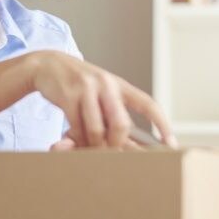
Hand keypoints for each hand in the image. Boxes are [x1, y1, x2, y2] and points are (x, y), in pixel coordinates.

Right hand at [28, 51, 175, 148]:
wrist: (48, 64)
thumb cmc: (79, 85)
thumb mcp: (101, 90)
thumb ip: (113, 111)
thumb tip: (131, 144)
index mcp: (119, 85)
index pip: (147, 104)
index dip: (161, 124)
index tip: (170, 144)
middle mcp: (106, 84)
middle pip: (121, 124)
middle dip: (117, 145)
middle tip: (112, 154)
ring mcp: (87, 89)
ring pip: (97, 130)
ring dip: (93, 145)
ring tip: (88, 148)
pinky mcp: (69, 96)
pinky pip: (78, 127)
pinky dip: (77, 139)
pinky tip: (73, 139)